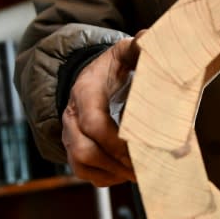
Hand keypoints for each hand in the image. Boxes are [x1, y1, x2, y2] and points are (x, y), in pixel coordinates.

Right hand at [61, 35, 143, 185]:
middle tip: (145, 169)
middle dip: (115, 163)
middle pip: (83, 149)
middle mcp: (72, 116)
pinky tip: (128, 174)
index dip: (115, 141)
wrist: (92, 75)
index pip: (93, 123)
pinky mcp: (75, 148)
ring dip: (111, 173)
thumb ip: (138, 47)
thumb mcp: (124, 51)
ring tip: (140, 175)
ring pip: (81, 164)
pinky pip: (84, 171)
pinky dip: (106, 177)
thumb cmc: (114, 66)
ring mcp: (70, 134)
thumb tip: (149, 41)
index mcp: (85, 92)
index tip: (141, 148)